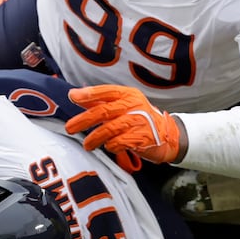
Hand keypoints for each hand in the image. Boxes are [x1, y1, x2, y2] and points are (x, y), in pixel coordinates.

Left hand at [66, 85, 182, 164]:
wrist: (169, 135)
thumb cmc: (140, 119)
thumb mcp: (123, 106)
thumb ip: (100, 101)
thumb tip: (75, 95)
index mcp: (128, 95)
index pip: (106, 91)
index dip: (89, 94)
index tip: (73, 97)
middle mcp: (134, 106)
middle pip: (104, 111)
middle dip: (84, 120)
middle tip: (70, 128)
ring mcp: (140, 121)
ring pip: (110, 129)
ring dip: (95, 138)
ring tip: (87, 144)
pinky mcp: (143, 138)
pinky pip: (120, 142)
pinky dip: (111, 146)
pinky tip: (108, 147)